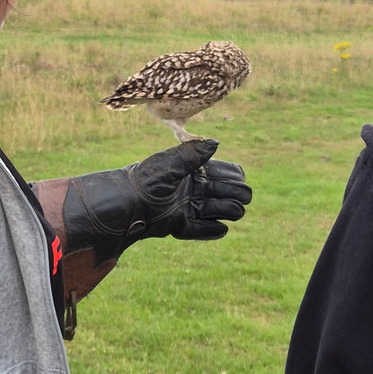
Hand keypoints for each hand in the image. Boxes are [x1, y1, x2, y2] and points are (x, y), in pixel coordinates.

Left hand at [63, 139, 251, 262]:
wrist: (127, 204)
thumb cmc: (147, 180)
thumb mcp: (172, 162)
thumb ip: (194, 153)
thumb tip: (216, 143)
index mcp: (188, 172)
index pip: (217, 172)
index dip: (231, 175)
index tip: (241, 177)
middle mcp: (187, 190)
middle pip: (218, 192)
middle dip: (233, 193)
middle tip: (245, 197)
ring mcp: (183, 208)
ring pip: (212, 210)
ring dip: (227, 210)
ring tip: (238, 211)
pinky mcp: (177, 226)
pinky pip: (198, 230)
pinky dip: (211, 230)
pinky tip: (223, 229)